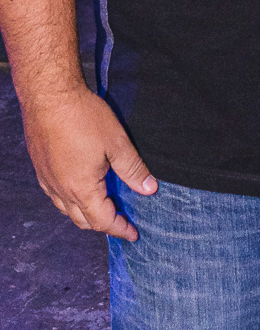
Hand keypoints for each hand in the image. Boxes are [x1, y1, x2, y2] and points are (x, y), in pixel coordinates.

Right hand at [21, 86, 156, 239]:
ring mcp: (47, 180)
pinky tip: (80, 185)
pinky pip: (55, 194)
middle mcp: (61, 190)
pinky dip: (70, 199)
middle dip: (103, 223)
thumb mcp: (117, 142)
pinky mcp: (41, 167)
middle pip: (83, 220)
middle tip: (121, 219)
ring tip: (103, 204)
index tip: (133, 233)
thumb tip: (149, 189)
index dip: (120, 228)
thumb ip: (133, 169)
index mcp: (82, 189)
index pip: (103, 221)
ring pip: (66, 209)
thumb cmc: (84, 117)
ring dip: (85, 212)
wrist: (50, 96)